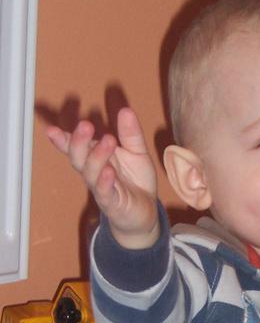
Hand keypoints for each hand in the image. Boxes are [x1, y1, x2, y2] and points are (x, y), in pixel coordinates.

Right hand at [46, 107, 158, 248]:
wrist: (145, 212)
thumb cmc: (136, 182)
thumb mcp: (137, 153)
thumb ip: (130, 134)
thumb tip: (125, 110)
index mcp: (96, 157)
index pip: (76, 146)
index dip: (63, 139)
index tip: (51, 130)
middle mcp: (94, 172)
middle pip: (78, 157)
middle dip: (78, 141)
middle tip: (85, 125)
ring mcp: (101, 188)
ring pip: (90, 173)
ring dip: (97, 156)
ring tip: (108, 140)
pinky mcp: (112, 203)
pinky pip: (104, 192)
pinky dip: (105, 181)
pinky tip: (109, 171)